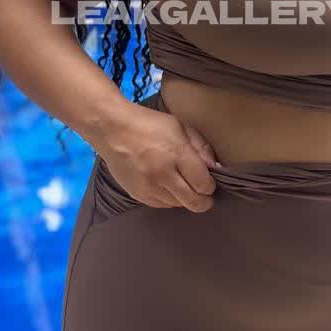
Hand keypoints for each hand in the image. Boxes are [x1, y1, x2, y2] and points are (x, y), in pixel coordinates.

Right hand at [95, 101, 223, 212]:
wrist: (113, 130)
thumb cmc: (150, 124)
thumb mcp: (181, 127)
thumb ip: (202, 147)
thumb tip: (216, 168)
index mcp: (177, 154)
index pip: (203, 184)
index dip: (211, 186)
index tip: (210, 181)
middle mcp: (163, 174)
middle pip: (193, 202)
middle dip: (204, 201)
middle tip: (205, 195)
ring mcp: (148, 187)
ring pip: (178, 205)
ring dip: (184, 198)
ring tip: (182, 184)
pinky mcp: (137, 194)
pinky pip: (161, 205)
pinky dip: (169, 199)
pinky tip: (167, 185)